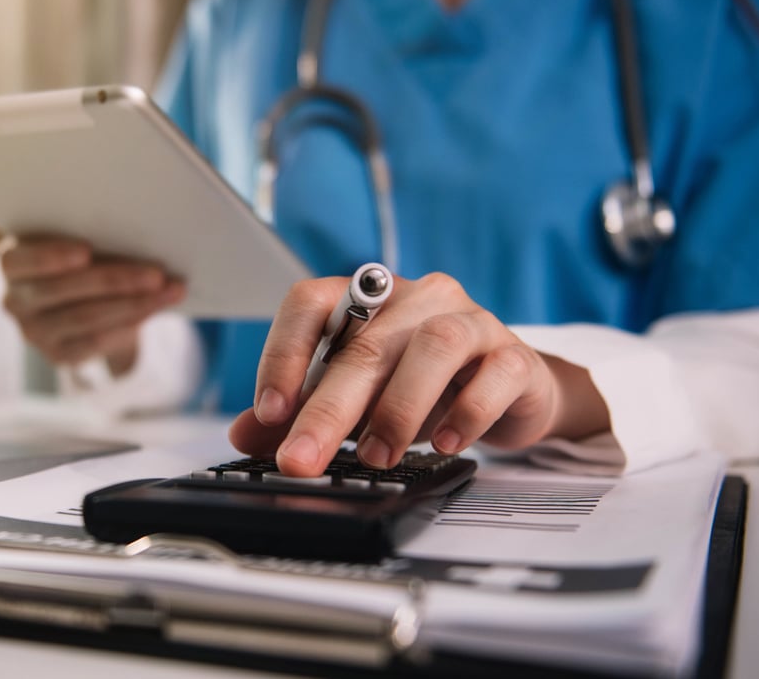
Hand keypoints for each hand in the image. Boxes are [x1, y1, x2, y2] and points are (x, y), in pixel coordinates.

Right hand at [1, 235, 185, 375]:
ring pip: (86, 318)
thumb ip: (95, 238)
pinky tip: (153, 312)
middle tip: (156, 274)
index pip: (21, 260)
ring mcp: (34, 333)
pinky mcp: (59, 355)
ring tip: (169, 291)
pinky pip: (95, 342)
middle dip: (115, 280)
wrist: (82, 298)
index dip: (51, 256)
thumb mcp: (78, 242)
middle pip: (64, 290)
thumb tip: (140, 235)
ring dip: (134, 304)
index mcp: (12, 262)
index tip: (86, 250)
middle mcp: (15, 301)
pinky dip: (129, 326)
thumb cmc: (83, 256)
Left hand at [228, 272, 609, 475]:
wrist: (511, 392)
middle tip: (301, 459)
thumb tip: (244, 434)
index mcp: (368, 299)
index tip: (269, 410)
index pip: (311, 301)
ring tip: (377, 455)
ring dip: (398, 407)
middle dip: (327, 409)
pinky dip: (467, 412)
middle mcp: (418, 298)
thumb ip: (303, 410)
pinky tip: (445, 443)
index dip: (284, 352)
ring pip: (434, 346)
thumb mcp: (358, 398)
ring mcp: (471, 322)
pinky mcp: (514, 356)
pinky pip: (493, 375)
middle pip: (366, 344)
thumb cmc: (427, 386)